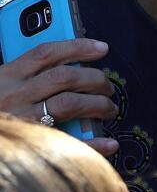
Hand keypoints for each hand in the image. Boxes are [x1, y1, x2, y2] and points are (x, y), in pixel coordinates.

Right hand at [0, 38, 117, 154]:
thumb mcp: (3, 84)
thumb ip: (30, 75)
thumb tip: (76, 69)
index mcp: (7, 76)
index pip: (47, 54)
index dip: (78, 48)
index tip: (102, 48)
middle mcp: (15, 95)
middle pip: (64, 78)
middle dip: (94, 79)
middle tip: (108, 87)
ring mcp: (22, 120)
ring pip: (69, 104)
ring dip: (98, 104)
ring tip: (109, 109)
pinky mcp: (30, 144)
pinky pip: (67, 142)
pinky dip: (93, 143)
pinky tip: (109, 143)